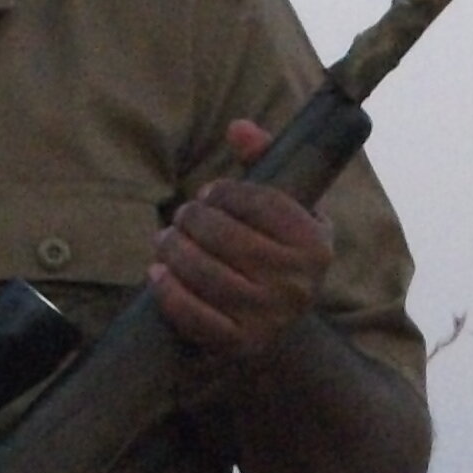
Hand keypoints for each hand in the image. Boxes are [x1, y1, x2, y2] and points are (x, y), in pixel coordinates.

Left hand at [153, 119, 332, 364]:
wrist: (283, 326)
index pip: (260, 202)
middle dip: (192, 218)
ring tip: (164, 239)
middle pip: (226, 236)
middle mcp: (298, 283)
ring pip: (205, 273)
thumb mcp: (286, 208)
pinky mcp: (241, 345)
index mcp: (315, 245)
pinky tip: (157, 272)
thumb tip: (237, 127)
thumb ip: (266, 160)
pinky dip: (169, 292)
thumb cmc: (277, 253)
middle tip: (181, 216)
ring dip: (173, 249)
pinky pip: (195, 316)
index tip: (209, 192)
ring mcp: (270, 318)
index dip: (225, 192)